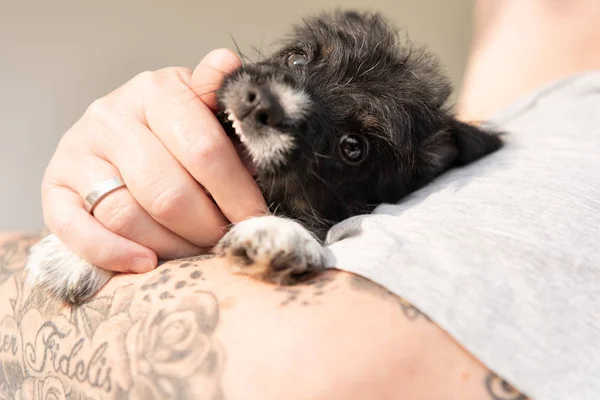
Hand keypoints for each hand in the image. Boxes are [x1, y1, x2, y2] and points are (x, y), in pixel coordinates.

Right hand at [41, 48, 266, 273]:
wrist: (121, 137)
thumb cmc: (178, 130)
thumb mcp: (205, 108)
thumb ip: (220, 97)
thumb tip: (227, 64)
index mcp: (157, 90)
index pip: (205, 150)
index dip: (237, 194)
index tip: (255, 220)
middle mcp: (111, 115)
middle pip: (168, 191)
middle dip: (206, 227)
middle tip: (226, 241)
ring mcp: (78, 151)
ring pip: (128, 216)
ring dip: (171, 246)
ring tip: (196, 251)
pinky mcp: (55, 186)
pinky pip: (78, 230)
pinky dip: (113, 253)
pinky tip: (145, 263)